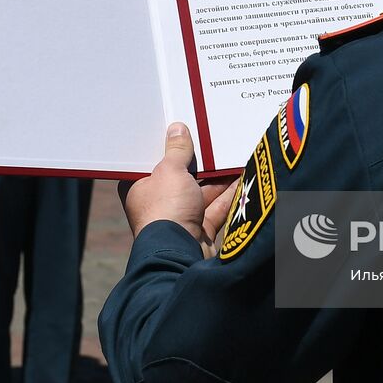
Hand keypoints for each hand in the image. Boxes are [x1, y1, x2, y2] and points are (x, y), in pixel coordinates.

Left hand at [119, 123, 237, 254]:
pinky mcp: (200, 230)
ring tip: (234, 156)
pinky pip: (216, 208)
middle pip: (181, 176)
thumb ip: (177, 150)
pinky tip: (242, 178)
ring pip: (202, 192)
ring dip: (218, 178)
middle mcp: (158, 203)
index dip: (167, 148)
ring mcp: (180, 218)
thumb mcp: (171, 171)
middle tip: (214, 141)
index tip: (181, 131)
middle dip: (199, 163)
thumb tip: (177, 128)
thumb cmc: (165, 210)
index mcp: (139, 187)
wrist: (181, 254)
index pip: (152, 162)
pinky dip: (229, 195)